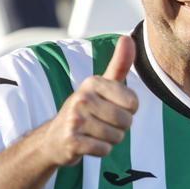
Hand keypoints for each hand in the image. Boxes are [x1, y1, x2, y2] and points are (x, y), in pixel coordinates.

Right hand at [40, 35, 137, 166]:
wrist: (55, 138)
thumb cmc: (86, 110)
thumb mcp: (102, 85)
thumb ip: (119, 64)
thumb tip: (128, 38)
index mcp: (93, 82)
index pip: (133, 102)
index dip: (128, 111)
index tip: (111, 108)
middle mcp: (82, 97)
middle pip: (126, 121)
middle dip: (120, 128)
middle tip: (102, 124)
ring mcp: (74, 119)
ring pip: (116, 137)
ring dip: (110, 140)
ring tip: (95, 133)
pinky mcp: (71, 140)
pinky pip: (104, 150)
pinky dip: (101, 150)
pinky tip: (88, 144)